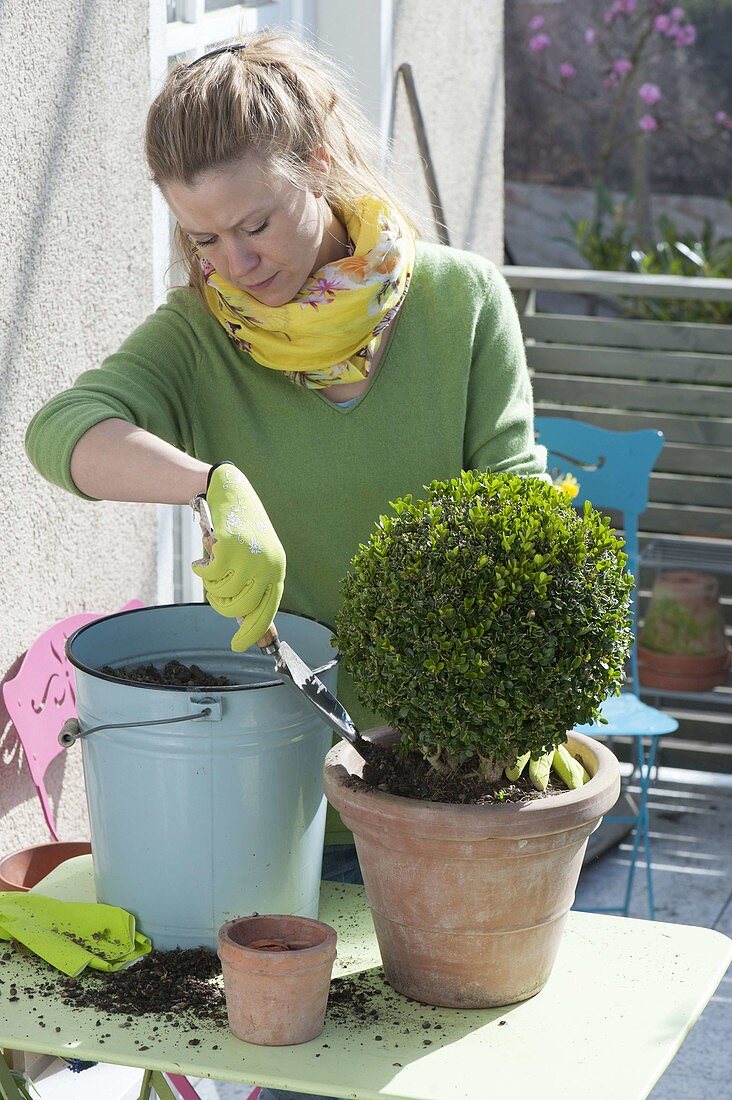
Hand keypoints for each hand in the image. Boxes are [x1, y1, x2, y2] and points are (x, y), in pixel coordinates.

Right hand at [191, 462, 285, 651]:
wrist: (230, 491)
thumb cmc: (239, 528)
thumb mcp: (253, 558)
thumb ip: (252, 586)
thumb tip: (248, 624)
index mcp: (277, 569)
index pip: (268, 611)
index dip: (253, 632)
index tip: (239, 646)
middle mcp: (269, 565)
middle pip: (243, 609)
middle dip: (222, 607)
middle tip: (214, 595)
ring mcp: (251, 557)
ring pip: (225, 594)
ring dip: (211, 587)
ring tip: (209, 570)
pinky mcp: (231, 549)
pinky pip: (210, 576)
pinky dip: (201, 571)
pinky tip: (201, 560)